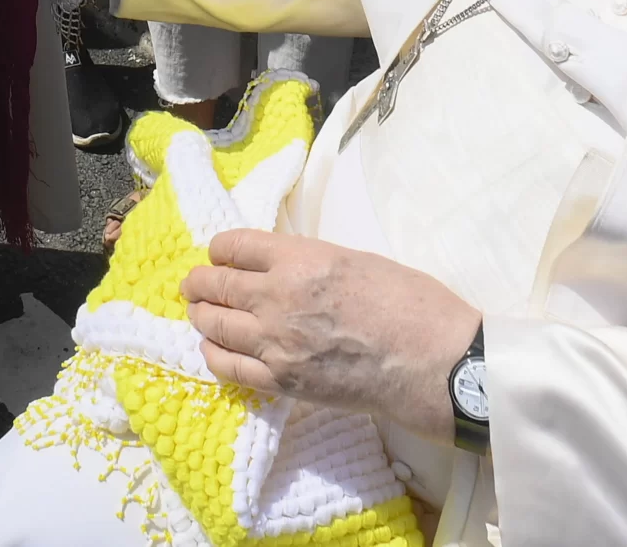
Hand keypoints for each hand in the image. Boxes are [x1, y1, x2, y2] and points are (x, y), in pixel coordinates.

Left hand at [183, 230, 479, 439]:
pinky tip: (212, 348)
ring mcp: (276, 342)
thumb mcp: (356, 259)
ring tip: (199, 313)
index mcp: (300, 258)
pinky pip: (229, 367)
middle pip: (217, 285)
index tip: (217, 254)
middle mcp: (277, 297)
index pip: (235, 245)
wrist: (432, 361)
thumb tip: (284, 267)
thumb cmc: (410, 303)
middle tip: (194, 284)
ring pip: (215, 324)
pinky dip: (214, 354)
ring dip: (202, 315)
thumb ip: (311, 261)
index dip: (220, 249)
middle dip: (200, 282)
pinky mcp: (282, 381)